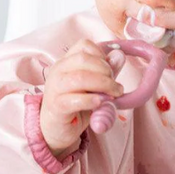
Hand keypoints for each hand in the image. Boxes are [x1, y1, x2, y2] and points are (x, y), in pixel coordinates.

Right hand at [39, 39, 124, 155]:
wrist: (56, 128)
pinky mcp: (56, 106)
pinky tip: (100, 103)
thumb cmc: (76, 104)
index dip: (102, 55)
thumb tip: (119, 56)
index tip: (110, 70)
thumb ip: (106, 71)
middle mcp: (58, 70)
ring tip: (113, 95)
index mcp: (66, 61)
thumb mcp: (94, 85)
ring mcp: (55, 88)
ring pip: (80, 77)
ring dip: (103, 85)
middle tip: (115, 85)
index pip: (84, 45)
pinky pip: (75, 100)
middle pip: (84, 59)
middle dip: (105, 70)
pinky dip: (92, 100)